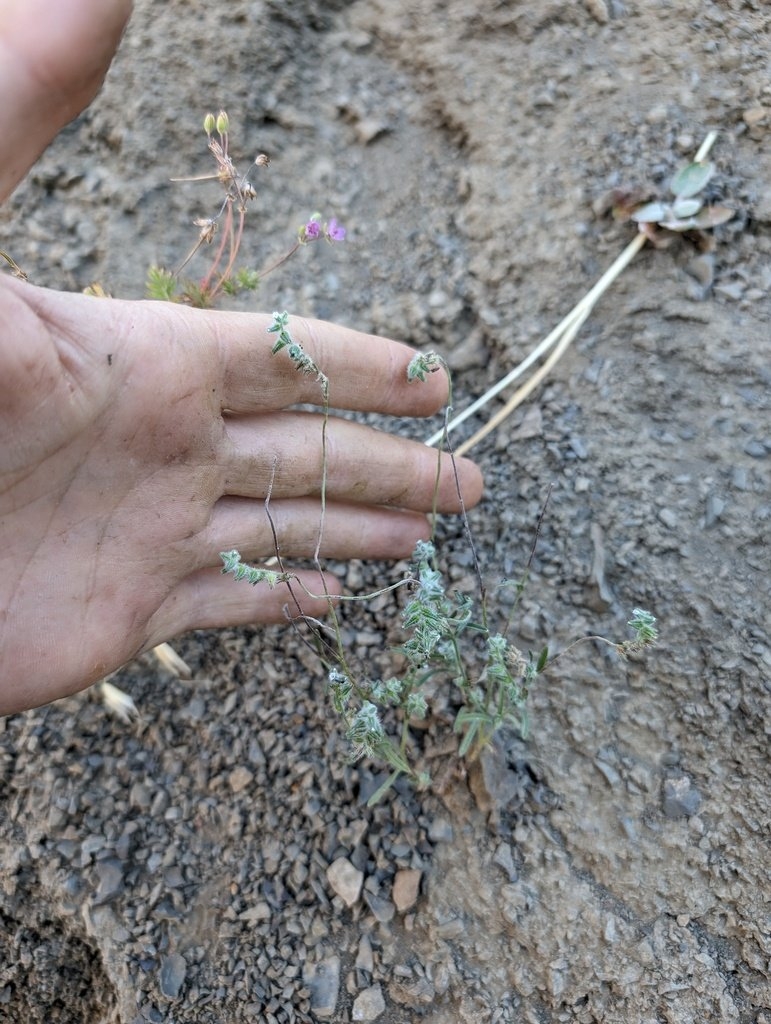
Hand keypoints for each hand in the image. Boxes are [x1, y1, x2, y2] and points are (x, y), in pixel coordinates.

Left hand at [0, 277, 481, 712]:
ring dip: (357, 531)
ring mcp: (149, 530)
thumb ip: (27, 108)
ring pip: (281, 528)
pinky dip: (280, 602)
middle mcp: (166, 446)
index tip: (435, 377)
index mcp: (151, 364)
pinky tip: (331, 599)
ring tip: (424, 537)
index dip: (368, 369)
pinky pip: (226, 602)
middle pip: (311, 454)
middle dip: (397, 465)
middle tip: (469, 481)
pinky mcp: (125, 612)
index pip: (290, 360)